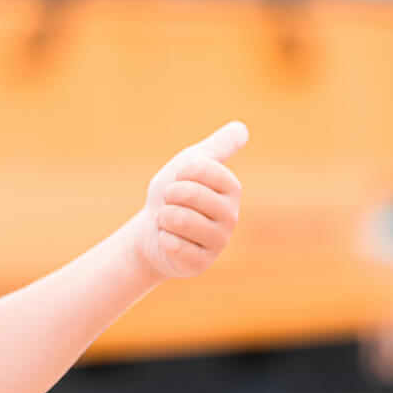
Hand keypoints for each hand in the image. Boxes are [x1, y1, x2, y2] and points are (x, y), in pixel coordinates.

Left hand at [125, 120, 246, 281]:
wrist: (150, 229)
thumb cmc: (172, 194)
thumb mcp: (190, 162)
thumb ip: (217, 147)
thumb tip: (242, 128)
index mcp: (232, 188)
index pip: (199, 168)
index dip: (180, 172)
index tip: (180, 180)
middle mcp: (231, 216)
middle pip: (189, 194)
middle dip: (169, 195)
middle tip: (172, 203)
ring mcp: (218, 242)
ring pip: (179, 219)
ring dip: (164, 218)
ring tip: (169, 221)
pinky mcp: (200, 264)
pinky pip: (172, 244)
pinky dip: (162, 239)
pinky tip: (170, 241)